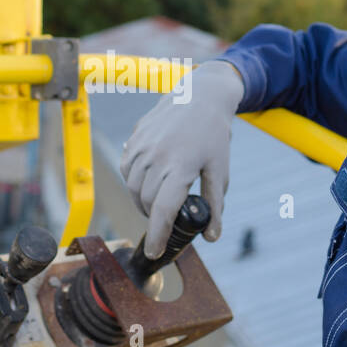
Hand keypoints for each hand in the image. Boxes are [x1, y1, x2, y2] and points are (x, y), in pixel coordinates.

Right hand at [120, 60, 243, 258]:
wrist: (200, 94)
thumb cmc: (214, 133)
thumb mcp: (219, 169)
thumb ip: (215, 205)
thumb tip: (211, 236)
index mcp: (181, 166)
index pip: (163, 210)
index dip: (158, 235)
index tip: (155, 252)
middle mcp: (157, 157)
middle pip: (147, 203)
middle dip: (155, 218)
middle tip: (167, 220)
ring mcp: (143, 147)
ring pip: (133, 188)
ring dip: (143, 202)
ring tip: (159, 202)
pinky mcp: (134, 139)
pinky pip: (126, 171)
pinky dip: (134, 182)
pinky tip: (148, 181)